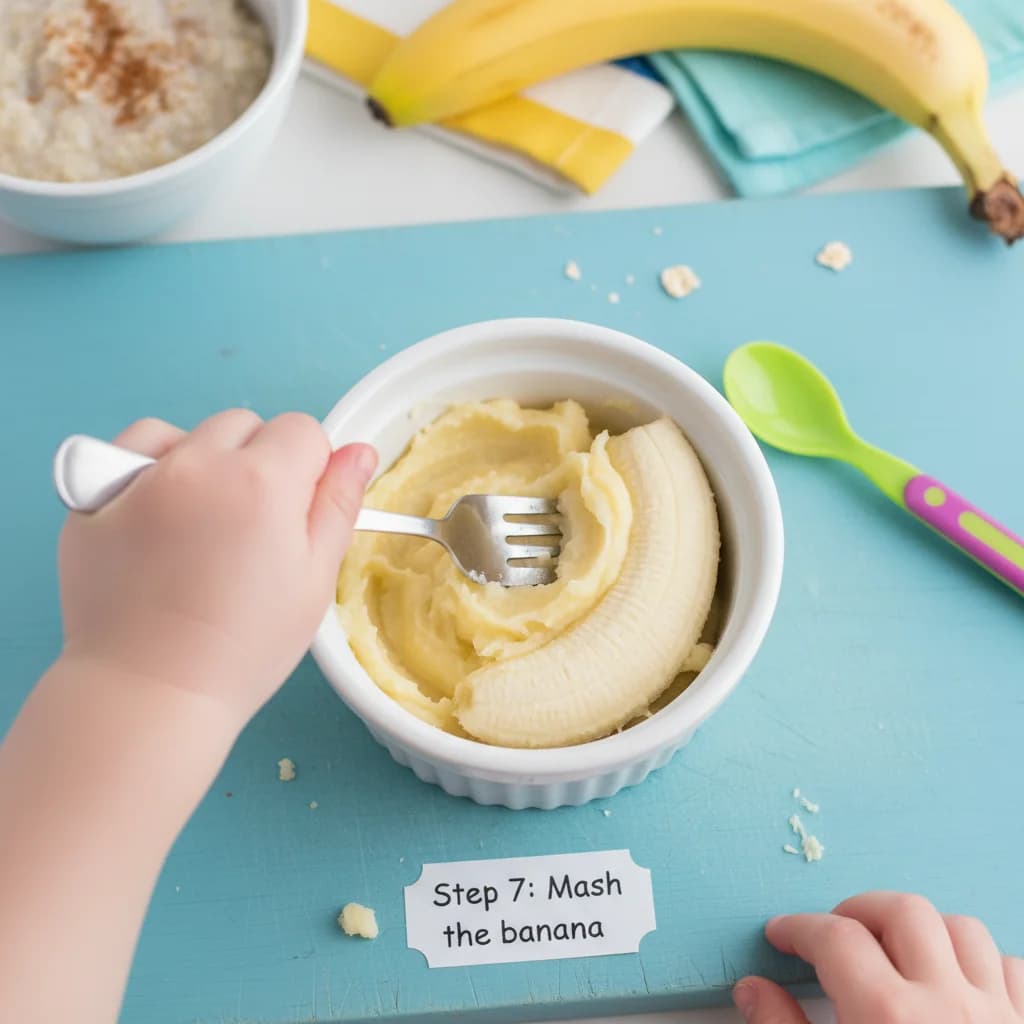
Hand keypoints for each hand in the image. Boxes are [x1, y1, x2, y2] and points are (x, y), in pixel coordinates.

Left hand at [58, 410, 376, 724]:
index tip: (296, 515)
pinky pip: (132, 448)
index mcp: (263, 482)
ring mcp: (140, 475)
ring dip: (206, 460)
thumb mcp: (314, 579)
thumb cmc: (243, 647)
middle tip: (251, 527)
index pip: (303, 430)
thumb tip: (360, 451)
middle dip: (260, 461)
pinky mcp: (95, 493)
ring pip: (190, 433)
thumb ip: (338, 504)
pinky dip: (151, 464)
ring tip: (202, 521)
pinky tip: (160, 511)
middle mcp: (199, 464)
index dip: (310, 470)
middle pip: (247, 426)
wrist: (149, 691)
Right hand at [733, 891, 1023, 1022]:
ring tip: (896, 955)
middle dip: (861, 911)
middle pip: (902, 911)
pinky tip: (959, 984)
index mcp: (887, 1014)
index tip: (782, 935)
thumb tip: (752, 990)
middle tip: (835, 934)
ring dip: (924, 931)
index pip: (832, 937)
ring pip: (963, 930)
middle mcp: (947, 1003)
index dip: (798, 927)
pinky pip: (1014, 970)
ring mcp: (998, 1016)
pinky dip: (983, 965)